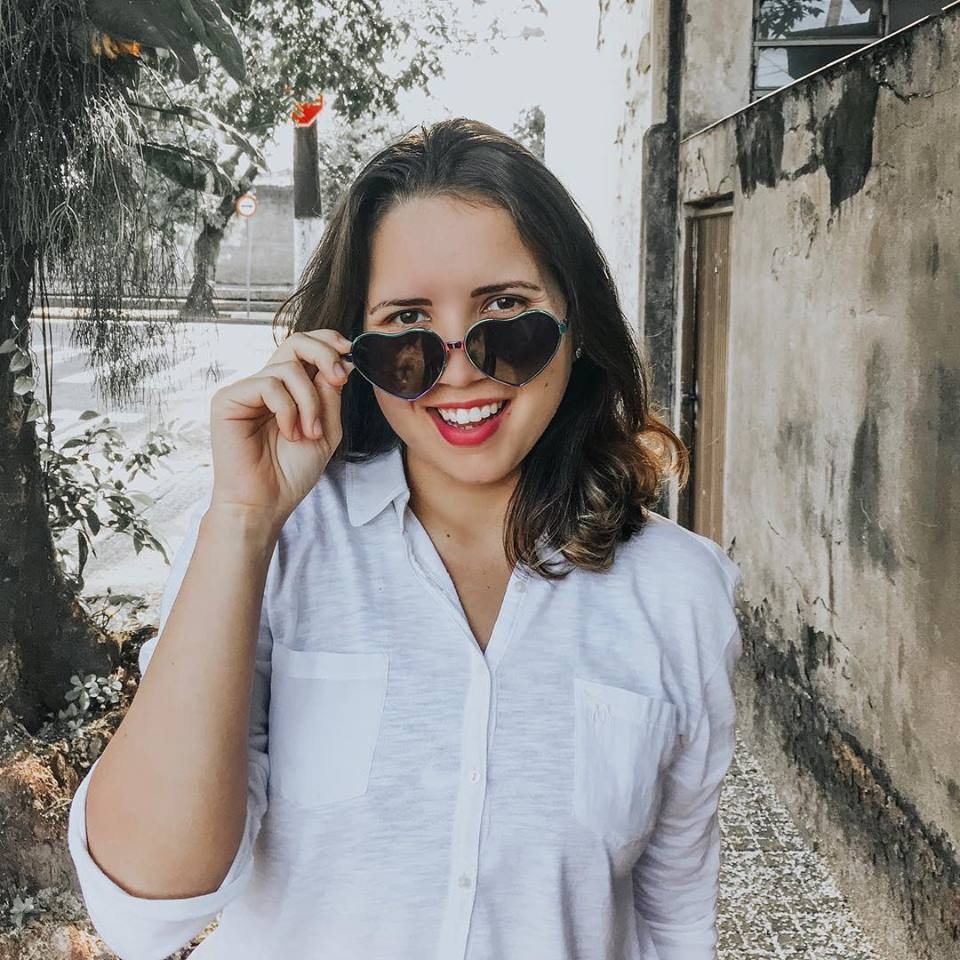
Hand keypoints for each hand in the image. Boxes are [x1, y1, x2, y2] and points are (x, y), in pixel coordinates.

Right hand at [207, 328, 354, 529]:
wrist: (267, 502)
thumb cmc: (292, 472)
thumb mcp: (326, 429)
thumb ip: (330, 393)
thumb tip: (343, 361)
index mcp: (288, 390)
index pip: (305, 349)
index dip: (328, 342)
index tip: (350, 351)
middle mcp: (266, 384)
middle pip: (295, 342)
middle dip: (324, 355)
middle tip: (340, 379)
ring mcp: (246, 390)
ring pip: (288, 369)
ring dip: (309, 402)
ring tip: (309, 433)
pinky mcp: (228, 399)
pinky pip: (268, 385)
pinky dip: (288, 410)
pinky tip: (288, 433)